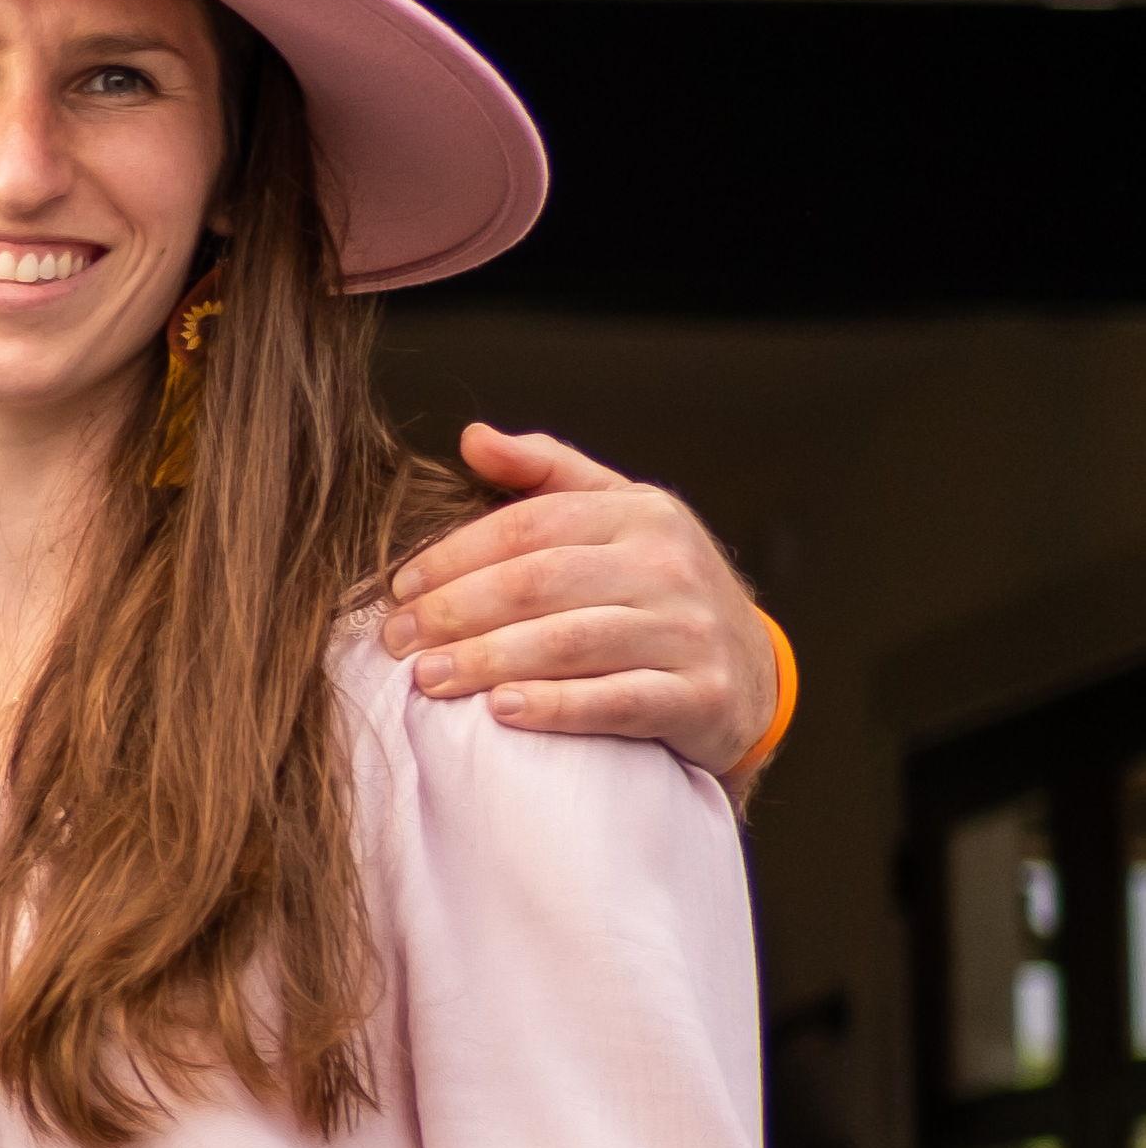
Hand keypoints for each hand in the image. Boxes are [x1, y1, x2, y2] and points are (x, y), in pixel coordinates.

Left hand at [383, 428, 782, 774]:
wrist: (749, 671)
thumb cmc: (657, 588)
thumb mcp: (617, 516)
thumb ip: (547, 474)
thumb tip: (474, 437)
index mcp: (641, 514)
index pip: (527, 527)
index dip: (454, 557)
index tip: (400, 589)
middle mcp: (669, 566)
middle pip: (538, 584)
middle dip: (456, 612)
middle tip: (397, 641)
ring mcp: (689, 632)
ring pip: (569, 642)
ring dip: (487, 660)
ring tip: (427, 678)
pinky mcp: (700, 696)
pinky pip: (616, 701)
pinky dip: (554, 706)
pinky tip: (500, 710)